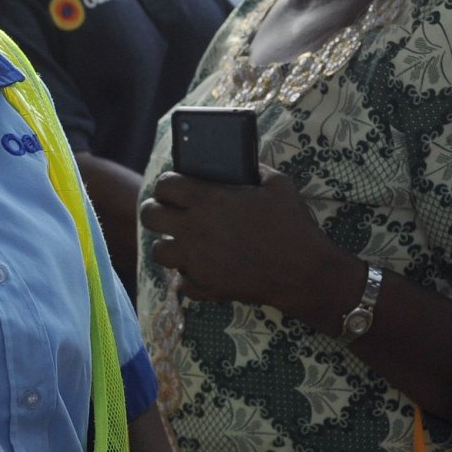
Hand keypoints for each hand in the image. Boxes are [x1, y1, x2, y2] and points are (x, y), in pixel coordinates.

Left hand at [141, 167, 354, 321]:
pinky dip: (190, 277)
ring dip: (169, 245)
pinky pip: (182, 283)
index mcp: (209, 200)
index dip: (167, 184)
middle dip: (155, 211)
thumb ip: (256, 170)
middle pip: (149, 216)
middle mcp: (194, 229)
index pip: (165, 185)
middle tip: (168, 213)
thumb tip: (245, 165)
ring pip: (158, 252)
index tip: (175, 188)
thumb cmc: (292, 225)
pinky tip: (204, 269)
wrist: (302, 270)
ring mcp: (196, 260)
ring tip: (184, 244)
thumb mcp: (278, 184)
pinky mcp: (205, 286)